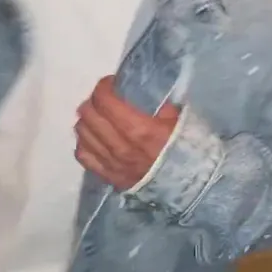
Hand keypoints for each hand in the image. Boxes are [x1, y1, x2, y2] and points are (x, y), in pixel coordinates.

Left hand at [75, 76, 179, 190]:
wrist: (188, 187)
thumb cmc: (186, 151)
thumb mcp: (180, 122)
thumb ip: (164, 107)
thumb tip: (154, 98)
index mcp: (138, 129)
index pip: (105, 100)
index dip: (103, 87)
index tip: (111, 83)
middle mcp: (119, 145)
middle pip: (88, 114)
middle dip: (93, 101)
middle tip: (104, 99)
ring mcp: (111, 162)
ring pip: (82, 133)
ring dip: (87, 120)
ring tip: (97, 116)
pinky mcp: (108, 176)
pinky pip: (83, 155)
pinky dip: (84, 142)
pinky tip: (92, 138)